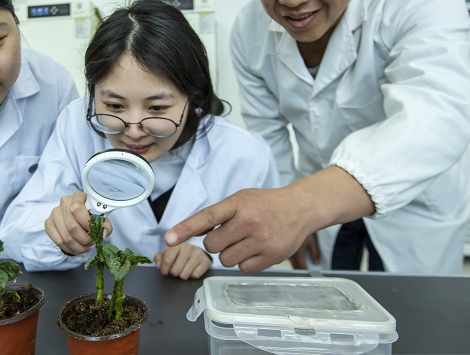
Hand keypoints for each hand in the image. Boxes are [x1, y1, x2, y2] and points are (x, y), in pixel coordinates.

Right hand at [44, 191, 112, 254]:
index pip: (77, 208)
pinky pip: (57, 241)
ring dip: (78, 247)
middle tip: (91, 243)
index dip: (86, 223)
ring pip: (65, 237)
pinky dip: (69, 249)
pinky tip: (76, 249)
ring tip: (85, 248)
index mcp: (78, 196)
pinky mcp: (48, 223)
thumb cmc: (90, 215)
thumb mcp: (101, 217)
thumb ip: (105, 225)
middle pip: (72, 226)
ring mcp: (54, 213)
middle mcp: (64, 202)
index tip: (93, 231)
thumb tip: (103, 234)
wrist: (77, 215)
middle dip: (84, 240)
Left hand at [154, 243, 210, 279]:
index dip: (164, 270)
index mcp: (177, 244)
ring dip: (182, 276)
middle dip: (173, 274)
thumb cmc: (180, 254)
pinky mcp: (206, 262)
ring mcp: (198, 254)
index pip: (167, 260)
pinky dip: (192, 276)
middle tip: (175, 271)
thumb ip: (159, 258)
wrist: (198, 253)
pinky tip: (192, 270)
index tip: (164, 273)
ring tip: (183, 270)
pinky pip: (194, 276)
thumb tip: (159, 266)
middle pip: (175, 271)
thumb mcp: (168, 253)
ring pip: (184, 275)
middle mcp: (188, 247)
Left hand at [164, 167, 373, 272]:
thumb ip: (218, 215)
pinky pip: (242, 269)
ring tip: (245, 240)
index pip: (206, 217)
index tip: (168, 239)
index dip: (185, 229)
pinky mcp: (272, 256)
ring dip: (230, 254)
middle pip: (212, 246)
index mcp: (238, 203)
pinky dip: (245, 262)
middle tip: (230, 234)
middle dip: (216, 243)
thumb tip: (192, 232)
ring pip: (225, 260)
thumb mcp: (241, 199)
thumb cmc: (264, 204)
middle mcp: (249, 221)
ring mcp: (262, 240)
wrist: (301, 208)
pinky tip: (256, 249)